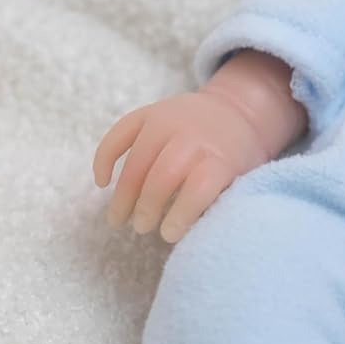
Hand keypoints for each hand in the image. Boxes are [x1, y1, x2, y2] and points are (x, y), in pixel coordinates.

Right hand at [92, 87, 274, 243]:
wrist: (238, 108)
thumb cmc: (238, 154)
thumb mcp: (242, 177)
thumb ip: (218, 200)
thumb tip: (195, 235)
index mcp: (221, 156)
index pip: (199, 187)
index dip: (181, 214)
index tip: (169, 235)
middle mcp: (193, 136)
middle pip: (163, 175)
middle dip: (148, 207)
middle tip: (142, 228)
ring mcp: (167, 120)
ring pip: (137, 160)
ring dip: (124, 193)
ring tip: (119, 219)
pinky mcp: (148, 112)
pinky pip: (118, 134)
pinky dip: (105, 158)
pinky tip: (102, 182)